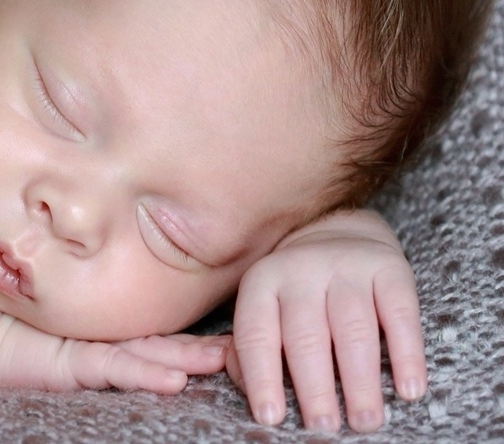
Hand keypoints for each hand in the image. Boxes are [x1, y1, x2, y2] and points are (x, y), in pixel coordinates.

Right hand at [0, 315, 229, 392]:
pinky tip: (175, 379)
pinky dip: (145, 373)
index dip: (197, 339)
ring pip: (149, 351)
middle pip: (166, 341)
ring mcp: (90, 347)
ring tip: (224, 360)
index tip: (236, 340)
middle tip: (247, 347)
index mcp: (109, 339)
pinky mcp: (73, 361)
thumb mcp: (69, 347)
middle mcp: (106, 340)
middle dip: (206, 345)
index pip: (161, 338)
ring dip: (188, 356)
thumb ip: (106, 348)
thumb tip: (153, 358)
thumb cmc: (17, 338)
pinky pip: (115, 368)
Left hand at [226, 209, 426, 432]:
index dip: (262, 377)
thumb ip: (248, 350)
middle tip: (323, 426)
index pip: (257, 335)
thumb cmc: (293, 293)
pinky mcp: (390, 269)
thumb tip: (256, 391)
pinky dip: (407, 356)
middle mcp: (301, 270)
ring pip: (353, 330)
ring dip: (360, 381)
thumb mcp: (262, 308)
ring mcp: (347, 266)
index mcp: (262, 282)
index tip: (270, 417)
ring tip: (365, 421)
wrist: (337, 232)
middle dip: (314, 387)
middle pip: (306, 336)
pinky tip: (408, 390)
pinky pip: (400, 316)